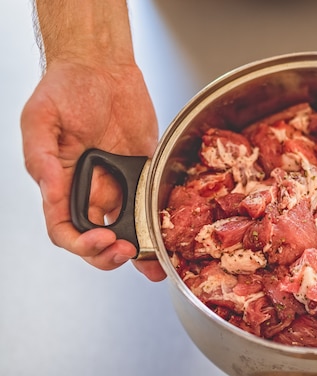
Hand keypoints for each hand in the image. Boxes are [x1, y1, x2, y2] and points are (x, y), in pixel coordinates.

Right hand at [21, 59, 165, 280]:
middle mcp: (91, 189)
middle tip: (127, 251)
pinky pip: (152, 203)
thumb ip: (41, 156)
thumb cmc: (64, 87)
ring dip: (140, 250)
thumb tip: (50, 188)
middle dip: (110, 254)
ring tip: (155, 263)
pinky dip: (161, 223)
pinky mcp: (145, 172)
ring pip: (128, 228)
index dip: (81, 242)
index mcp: (62, 183)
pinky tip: (170, 237)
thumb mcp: (40, 118)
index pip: (65, 229)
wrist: (101, 66)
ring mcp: (119, 183)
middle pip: (98, 238)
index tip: (101, 238)